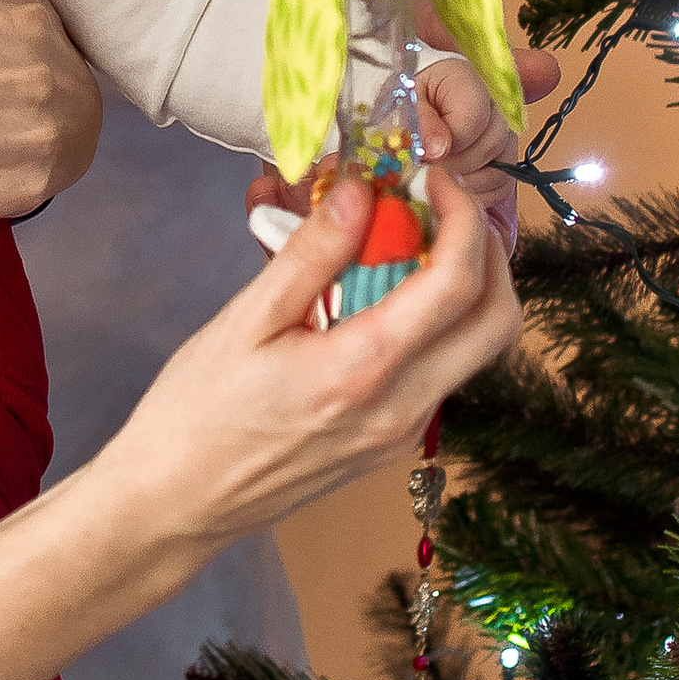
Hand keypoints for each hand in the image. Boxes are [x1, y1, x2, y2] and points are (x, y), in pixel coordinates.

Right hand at [104, 164, 520, 552]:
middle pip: (499, 321)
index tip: (428, 177)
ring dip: (467, 287)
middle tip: (441, 207)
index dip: (461, 216)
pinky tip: (381, 296)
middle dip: (489, 250)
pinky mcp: (392, 443)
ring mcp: (404, 432)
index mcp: (364, 370)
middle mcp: (403, 408)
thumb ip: (311, 253)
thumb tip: (361, 191)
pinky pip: (442, 371)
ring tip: (410, 242)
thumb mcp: (245, 320)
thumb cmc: (198, 413)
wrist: (179, 503)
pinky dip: (436, 322)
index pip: (457, 282)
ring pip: (477, 349)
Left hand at [417, 57, 525, 250]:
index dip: (446, 144)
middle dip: (452, 165)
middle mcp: (494, 106)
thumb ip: (419, 123)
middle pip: (488, 146)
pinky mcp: (504, 157)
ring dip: (464, 181)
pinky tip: (453, 186)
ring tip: (437, 175)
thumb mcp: (403, 102)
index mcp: (467, 82)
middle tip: (425, 168)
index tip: (423, 154)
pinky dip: (478, 192)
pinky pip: (502, 184)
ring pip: (498, 168)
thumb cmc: (405, 98)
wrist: (411, 99)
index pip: (473, 120)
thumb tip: (436, 151)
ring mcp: (504, 133)